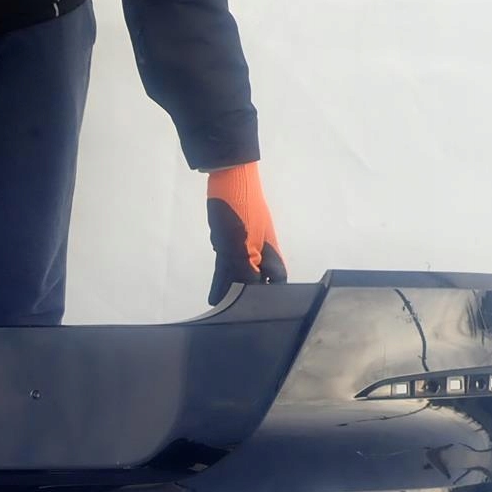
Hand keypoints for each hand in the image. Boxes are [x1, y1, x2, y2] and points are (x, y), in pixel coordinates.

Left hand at [207, 162, 286, 305]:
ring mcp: (244, 245)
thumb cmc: (241, 209)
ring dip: (230, 288)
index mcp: (270, 252)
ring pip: (238, 272)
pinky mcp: (229, 239)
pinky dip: (222, 276)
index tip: (260, 312)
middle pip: (256, 279)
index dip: (271, 296)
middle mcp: (259, 251)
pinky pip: (226, 263)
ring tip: (220, 308)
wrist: (228, 177)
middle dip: (247, 296)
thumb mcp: (242, 243)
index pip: (276, 281)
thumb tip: (249, 291)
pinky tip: (216, 290)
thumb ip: (245, 269)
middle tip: (235, 315)